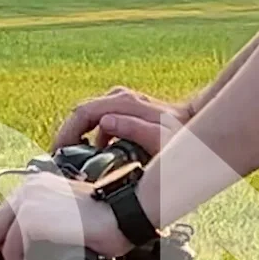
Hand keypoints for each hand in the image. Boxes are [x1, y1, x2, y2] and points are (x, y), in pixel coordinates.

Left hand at [0, 173, 128, 259]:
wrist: (126, 213)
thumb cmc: (107, 222)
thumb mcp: (68, 225)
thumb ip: (46, 233)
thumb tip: (25, 257)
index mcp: (35, 188)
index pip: (1, 220)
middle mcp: (28, 190)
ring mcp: (30, 202)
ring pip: (2, 243)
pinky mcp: (34, 217)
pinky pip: (16, 250)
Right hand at [52, 86, 182, 153]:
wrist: (199, 126)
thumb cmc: (183, 136)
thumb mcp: (161, 138)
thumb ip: (134, 129)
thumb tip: (105, 124)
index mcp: (124, 103)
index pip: (82, 112)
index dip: (66, 134)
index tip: (59, 155)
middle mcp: (119, 97)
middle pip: (80, 113)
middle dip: (68, 137)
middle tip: (62, 162)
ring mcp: (121, 101)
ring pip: (87, 118)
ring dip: (79, 139)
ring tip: (76, 163)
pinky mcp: (124, 109)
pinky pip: (98, 122)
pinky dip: (92, 138)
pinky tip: (96, 156)